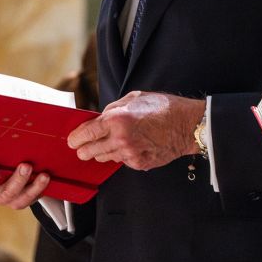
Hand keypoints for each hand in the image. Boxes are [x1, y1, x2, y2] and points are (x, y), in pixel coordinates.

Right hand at [0, 161, 51, 208]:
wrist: (23, 160)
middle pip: (2, 195)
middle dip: (15, 181)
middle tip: (24, 165)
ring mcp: (14, 196)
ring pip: (19, 199)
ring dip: (29, 185)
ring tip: (38, 170)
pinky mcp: (29, 196)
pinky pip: (33, 198)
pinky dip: (40, 188)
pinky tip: (45, 176)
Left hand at [66, 90, 204, 170]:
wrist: (188, 125)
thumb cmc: (164, 108)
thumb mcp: (135, 98)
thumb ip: (113, 108)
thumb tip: (99, 118)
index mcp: (117, 119)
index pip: (85, 133)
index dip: (75, 138)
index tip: (73, 140)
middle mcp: (120, 138)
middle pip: (89, 151)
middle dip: (85, 149)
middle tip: (85, 146)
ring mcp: (129, 153)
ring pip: (104, 158)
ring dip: (104, 152)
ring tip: (114, 142)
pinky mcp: (139, 163)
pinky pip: (122, 161)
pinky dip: (123, 155)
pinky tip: (133, 146)